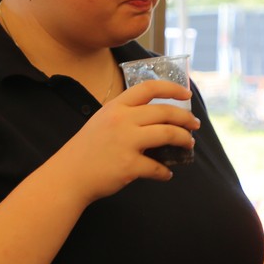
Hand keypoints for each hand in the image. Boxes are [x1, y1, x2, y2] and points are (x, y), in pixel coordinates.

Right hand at [46, 78, 198, 202]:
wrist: (69, 175)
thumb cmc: (86, 149)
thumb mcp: (102, 121)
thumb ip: (125, 116)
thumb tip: (156, 121)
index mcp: (116, 106)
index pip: (149, 88)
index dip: (172, 88)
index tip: (186, 93)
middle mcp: (122, 120)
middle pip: (165, 112)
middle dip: (185, 118)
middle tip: (194, 124)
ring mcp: (126, 142)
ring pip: (167, 134)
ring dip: (183, 139)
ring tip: (188, 144)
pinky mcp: (129, 165)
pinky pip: (157, 167)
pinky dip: (165, 172)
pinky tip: (167, 174)